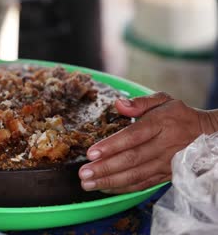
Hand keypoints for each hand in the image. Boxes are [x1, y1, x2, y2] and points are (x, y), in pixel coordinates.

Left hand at [78, 92, 217, 193]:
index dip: (111, 146)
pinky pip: (143, 185)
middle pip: (131, 159)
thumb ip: (140, 102)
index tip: (91, 153)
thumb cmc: (178, 115)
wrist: (207, 135)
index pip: (133, 136)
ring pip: (135, 175)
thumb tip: (119, 104)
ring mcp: (165, 163)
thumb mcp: (163, 100)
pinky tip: (105, 188)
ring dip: (110, 181)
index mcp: (160, 124)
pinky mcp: (166, 176)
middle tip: (84, 173)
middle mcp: (163, 145)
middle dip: (105, 168)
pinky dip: (123, 188)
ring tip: (88, 184)